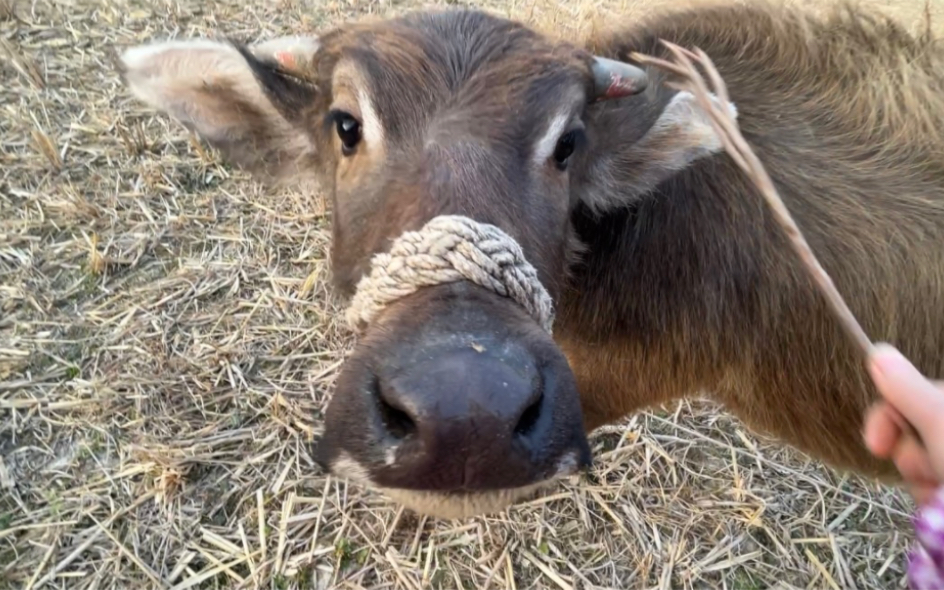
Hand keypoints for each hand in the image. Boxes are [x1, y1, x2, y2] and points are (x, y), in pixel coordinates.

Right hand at [863, 344, 943, 504]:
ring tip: (939, 496)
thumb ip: (905, 387)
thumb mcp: (941, 422)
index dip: (889, 415)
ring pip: (924, 460)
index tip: (874, 445)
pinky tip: (941, 511)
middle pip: (917, 427)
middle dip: (911, 454)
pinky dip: (933, 498)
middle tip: (926, 472)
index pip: (916, 391)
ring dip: (922, 480)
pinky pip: (935, 484)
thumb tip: (878, 351)